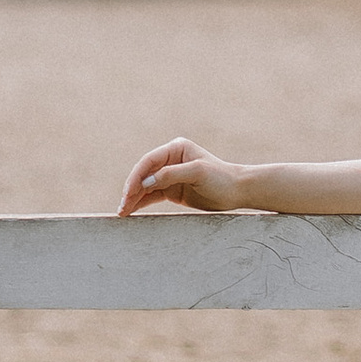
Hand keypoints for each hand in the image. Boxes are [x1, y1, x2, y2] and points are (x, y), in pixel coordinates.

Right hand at [119, 138, 248, 216]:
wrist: (238, 191)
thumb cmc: (221, 178)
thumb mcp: (197, 173)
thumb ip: (171, 174)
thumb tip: (146, 181)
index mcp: (176, 149)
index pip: (149, 161)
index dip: (136, 177)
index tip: (128, 193)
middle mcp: (170, 160)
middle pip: (144, 174)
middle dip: (131, 190)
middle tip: (122, 207)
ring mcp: (170, 175)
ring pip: (145, 186)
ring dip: (133, 198)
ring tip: (122, 212)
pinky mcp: (173, 190)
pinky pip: (152, 196)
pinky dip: (141, 202)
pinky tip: (131, 211)